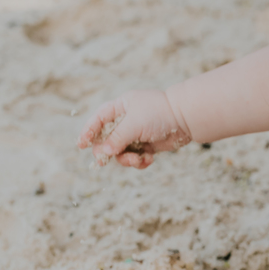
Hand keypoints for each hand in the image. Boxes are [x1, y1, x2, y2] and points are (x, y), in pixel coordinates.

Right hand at [77, 89, 192, 168]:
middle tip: (104, 161)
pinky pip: (136, 158)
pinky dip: (140, 162)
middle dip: (108, 151)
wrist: (187, 120)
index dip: (89, 131)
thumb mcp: (134, 124)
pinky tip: (149, 160)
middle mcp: (127, 120)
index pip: (99, 119)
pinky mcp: (148, 146)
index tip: (81, 144)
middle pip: (108, 140)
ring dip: (127, 159)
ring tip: (138, 160)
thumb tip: (104, 153)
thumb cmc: (159, 115)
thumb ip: (117, 138)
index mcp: (121, 107)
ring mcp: (137, 134)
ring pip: (121, 152)